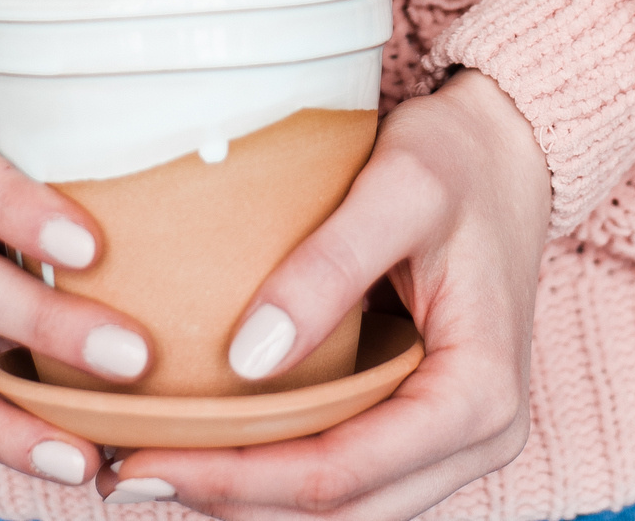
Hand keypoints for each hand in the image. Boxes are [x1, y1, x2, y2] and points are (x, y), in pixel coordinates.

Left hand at [99, 69, 550, 517]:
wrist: (505, 149)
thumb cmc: (458, 160)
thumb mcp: (398, 189)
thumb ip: (329, 268)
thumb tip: (246, 362)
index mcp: (480, 395)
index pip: (344, 471)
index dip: (238, 477)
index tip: (147, 458)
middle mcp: (478, 437)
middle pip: (341, 509)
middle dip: (231, 501)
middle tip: (130, 471)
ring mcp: (452, 437)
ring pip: (342, 505)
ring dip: (249, 497)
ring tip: (153, 465)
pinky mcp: (421, 417)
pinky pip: (347, 467)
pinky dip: (277, 466)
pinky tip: (211, 440)